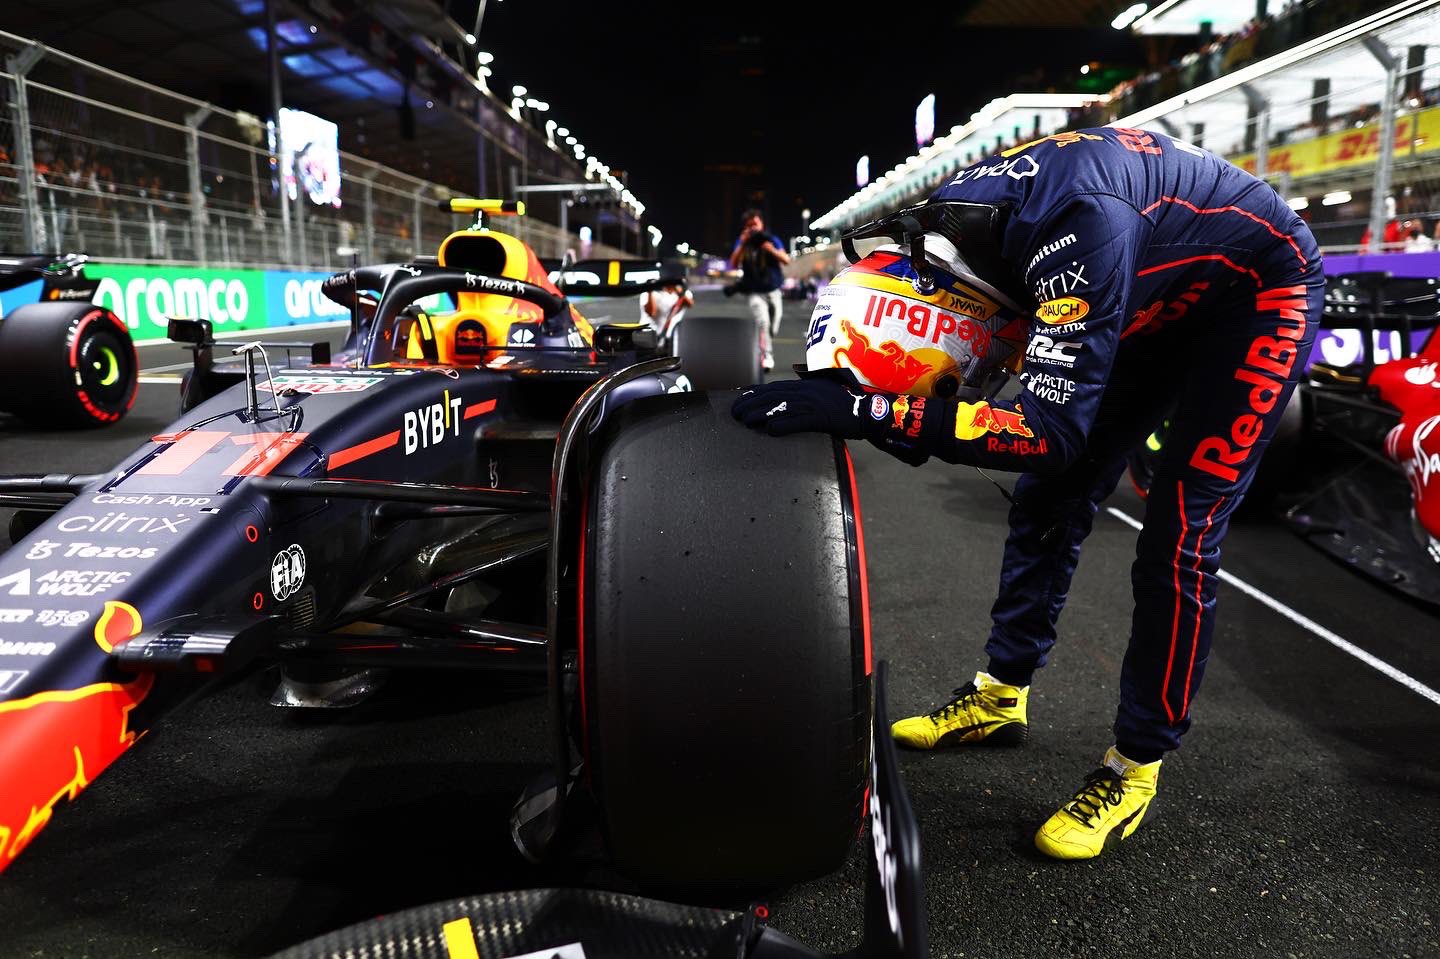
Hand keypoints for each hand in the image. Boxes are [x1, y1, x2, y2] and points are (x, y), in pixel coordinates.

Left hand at [732, 375, 876, 437]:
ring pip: (780, 407)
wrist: (866, 411)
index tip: (739, 399)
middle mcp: (806, 392)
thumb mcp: (823, 388)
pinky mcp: (821, 418)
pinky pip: (798, 421)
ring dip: (760, 414)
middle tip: (735, 413)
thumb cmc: (843, 402)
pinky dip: (783, 425)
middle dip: (751, 403)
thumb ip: (807, 385)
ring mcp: (813, 404)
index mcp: (805, 385)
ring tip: (745, 421)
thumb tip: (794, 378)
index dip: (754, 393)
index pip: (774, 387)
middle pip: (772, 396)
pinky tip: (770, 430)